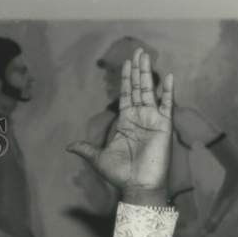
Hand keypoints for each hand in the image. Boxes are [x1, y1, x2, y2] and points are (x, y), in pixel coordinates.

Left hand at [67, 48, 173, 205]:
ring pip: (151, 91)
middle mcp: (140, 117)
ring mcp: (153, 119)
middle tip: (138, 50)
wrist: (137, 186)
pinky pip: (167, 104)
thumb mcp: (97, 159)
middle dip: (137, 70)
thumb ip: (86, 149)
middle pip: (139, 87)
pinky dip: (169, 91)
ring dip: (149, 73)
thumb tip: (68, 146)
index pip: (125, 94)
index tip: (126, 62)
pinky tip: (169, 76)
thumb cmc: (120, 173)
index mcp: (125, 121)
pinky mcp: (164, 125)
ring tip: (147, 56)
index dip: (125, 79)